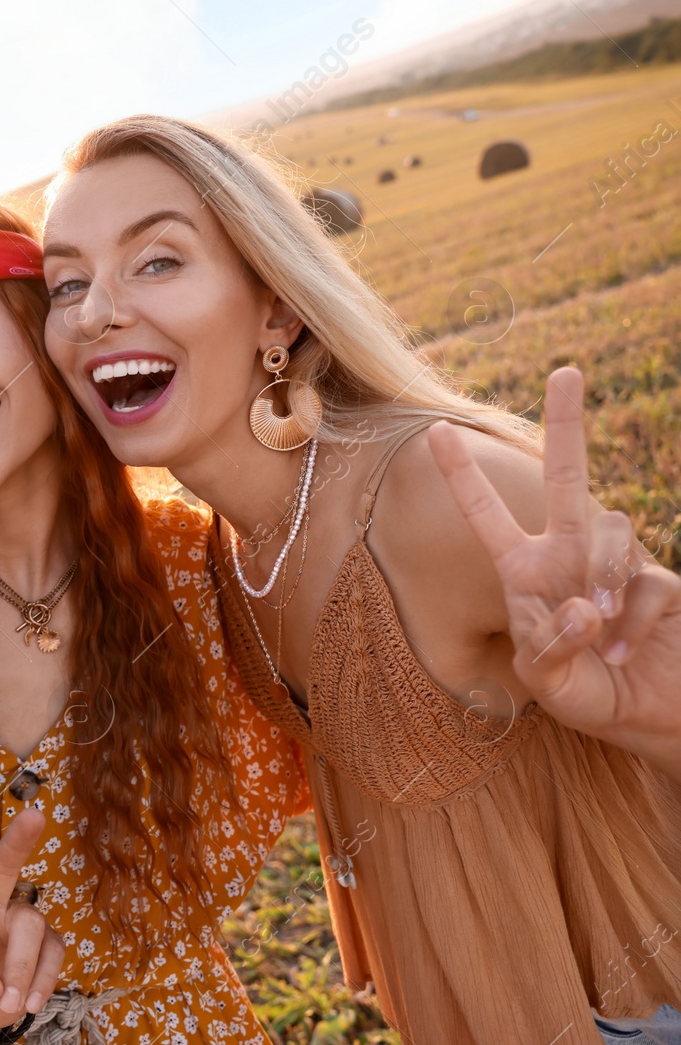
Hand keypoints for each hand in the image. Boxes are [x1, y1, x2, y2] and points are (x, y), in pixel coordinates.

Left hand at [0, 809, 63, 1038]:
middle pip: (2, 869)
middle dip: (17, 843)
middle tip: (35, 816)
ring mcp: (14, 921)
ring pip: (30, 924)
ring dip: (22, 966)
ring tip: (9, 1004)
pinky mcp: (43, 941)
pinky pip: (52, 952)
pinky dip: (42, 981)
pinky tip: (29, 1004)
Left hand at [430, 368, 680, 775]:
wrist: (653, 720)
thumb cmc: (587, 699)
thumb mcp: (546, 681)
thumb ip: (551, 645)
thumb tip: (581, 605)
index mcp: (524, 571)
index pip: (486, 514)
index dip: (463, 475)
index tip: (433, 430)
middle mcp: (569, 555)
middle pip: (568, 476)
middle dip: (568, 423)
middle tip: (565, 371)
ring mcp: (618, 564)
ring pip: (608, 529)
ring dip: (600, 576)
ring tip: (595, 631)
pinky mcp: (663, 583)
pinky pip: (646, 584)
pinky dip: (630, 623)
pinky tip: (620, 653)